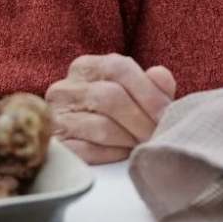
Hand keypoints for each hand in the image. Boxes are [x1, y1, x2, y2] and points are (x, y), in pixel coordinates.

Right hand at [46, 56, 178, 163]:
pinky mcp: (56, 146)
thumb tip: (160, 75)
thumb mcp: (133, 93)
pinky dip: (112, 154)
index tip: (166, 114)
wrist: (75, 141)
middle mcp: (65, 88)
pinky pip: (88, 150)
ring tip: (142, 145)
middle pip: (109, 97)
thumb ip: (151, 84)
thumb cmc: (113, 114)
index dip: (148, 92)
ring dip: (129, 139)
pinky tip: (122, 154)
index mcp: (87, 67)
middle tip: (157, 135)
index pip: (118, 68)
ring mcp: (55, 117)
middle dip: (141, 120)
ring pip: (100, 126)